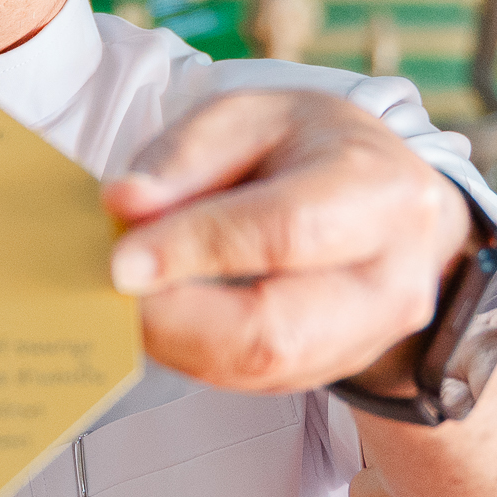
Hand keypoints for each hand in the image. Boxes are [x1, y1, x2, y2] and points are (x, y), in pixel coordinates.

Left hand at [104, 89, 475, 393]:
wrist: (384, 204)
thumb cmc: (313, 150)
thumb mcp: (252, 118)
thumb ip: (186, 157)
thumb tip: (125, 205)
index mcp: (380, 194)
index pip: (283, 232)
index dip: (192, 248)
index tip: (119, 258)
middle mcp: (388, 281)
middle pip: (275, 330)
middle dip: (174, 320)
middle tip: (109, 291)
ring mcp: (365, 340)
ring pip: (258, 367)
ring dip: (174, 340)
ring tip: (128, 297)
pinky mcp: (331, 371)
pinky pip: (250, 378)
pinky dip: (191, 351)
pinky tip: (163, 315)